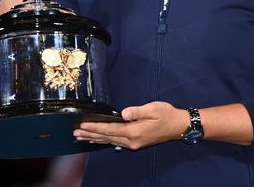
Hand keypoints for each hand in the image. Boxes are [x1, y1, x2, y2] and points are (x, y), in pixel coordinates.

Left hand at [73, 101, 188, 150]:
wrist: (178, 126)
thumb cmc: (167, 114)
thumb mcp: (154, 108)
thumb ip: (137, 110)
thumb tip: (123, 113)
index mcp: (135, 131)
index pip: (110, 129)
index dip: (95, 127)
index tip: (83, 126)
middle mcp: (132, 140)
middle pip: (107, 137)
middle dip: (90, 134)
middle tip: (75, 133)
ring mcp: (133, 143)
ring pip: (109, 141)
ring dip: (94, 139)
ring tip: (80, 138)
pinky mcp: (135, 142)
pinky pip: (115, 142)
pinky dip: (104, 141)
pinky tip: (97, 140)